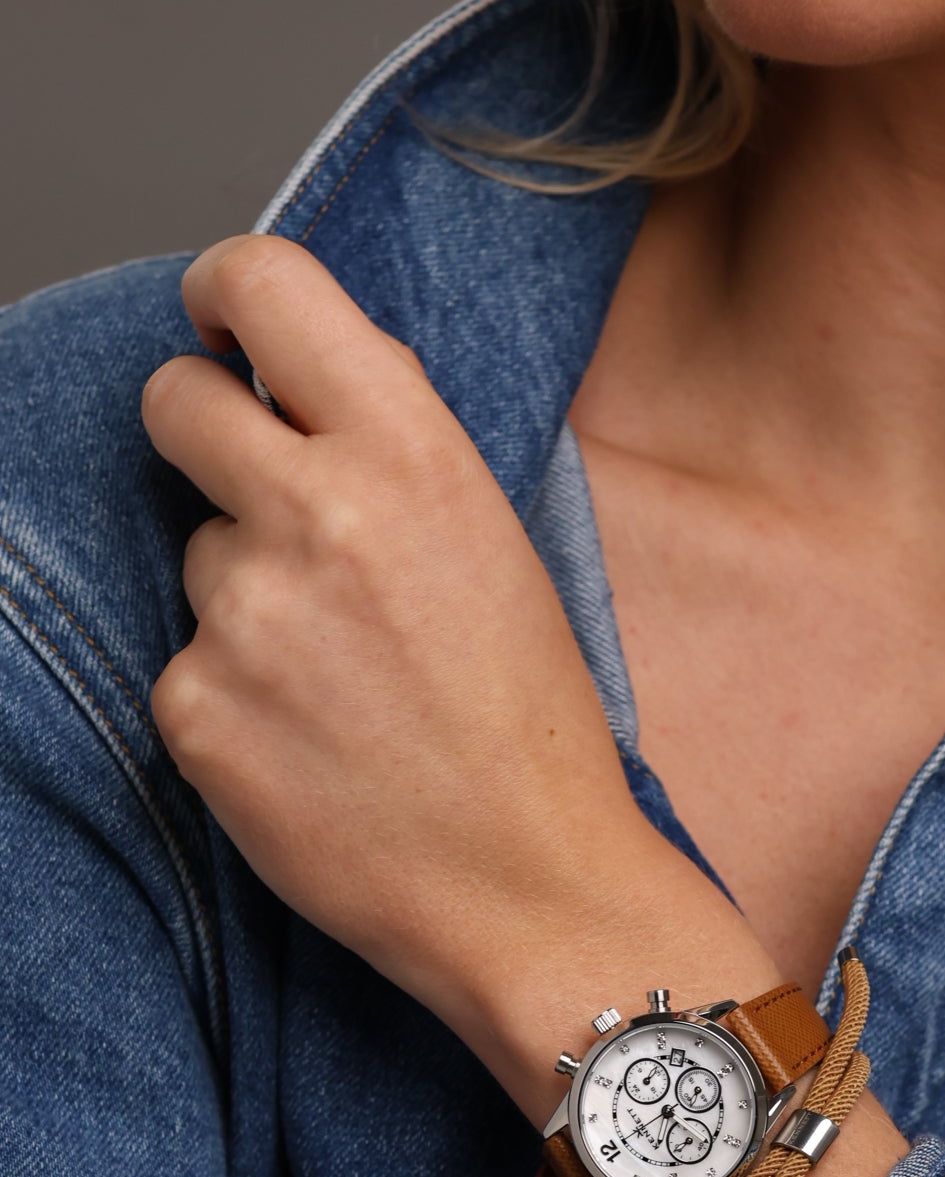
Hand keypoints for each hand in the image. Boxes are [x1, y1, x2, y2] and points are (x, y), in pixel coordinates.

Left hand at [141, 236, 773, 1120]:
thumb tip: (313, 375)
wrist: (535, 890)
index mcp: (411, 454)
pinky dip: (236, 701)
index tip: (226, 330)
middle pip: (175, 401)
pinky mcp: (193, 712)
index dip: (225, 294)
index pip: (264, 285)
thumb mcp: (503, 547)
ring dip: (246, 599)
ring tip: (346, 683)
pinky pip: (186, 668)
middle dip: (206, 435)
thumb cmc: (536, 728)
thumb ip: (403, 448)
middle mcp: (317, 515)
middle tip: (271, 509)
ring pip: (195, 556)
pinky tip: (317, 749)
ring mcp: (243, 617)